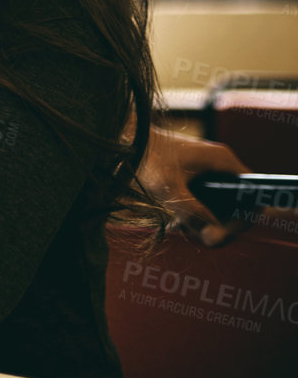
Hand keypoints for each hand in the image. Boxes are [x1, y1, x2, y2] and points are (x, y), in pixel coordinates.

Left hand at [140, 126, 249, 246]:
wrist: (123, 140)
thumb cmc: (145, 157)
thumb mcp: (169, 189)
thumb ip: (193, 213)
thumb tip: (214, 237)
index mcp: (223, 161)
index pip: (254, 196)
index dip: (243, 220)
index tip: (221, 233)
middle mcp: (221, 164)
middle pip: (238, 205)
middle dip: (220, 226)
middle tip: (198, 237)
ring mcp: (209, 170)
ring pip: (221, 205)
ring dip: (206, 222)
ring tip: (182, 228)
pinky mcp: (196, 177)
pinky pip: (207, 201)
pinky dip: (196, 214)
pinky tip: (177, 222)